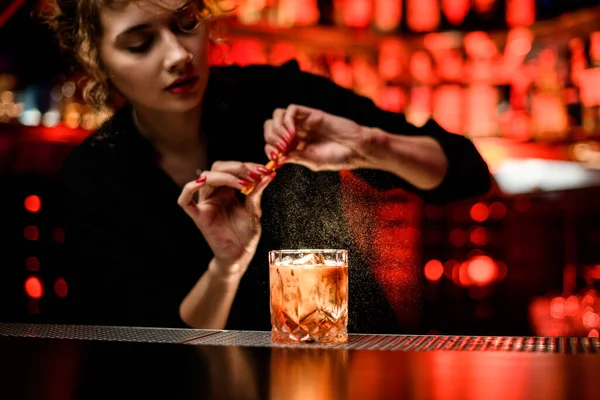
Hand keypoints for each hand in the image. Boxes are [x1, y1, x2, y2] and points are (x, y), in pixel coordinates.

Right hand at [177, 161, 275, 275]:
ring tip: (243, 183)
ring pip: (206, 179)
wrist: (241, 254)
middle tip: (253, 174)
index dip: (246, 165)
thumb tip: (268, 174)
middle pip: (217, 168)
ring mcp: (206, 204)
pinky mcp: (199, 216)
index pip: (231, 168)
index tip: (263, 169)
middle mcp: (215, 193)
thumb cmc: (246, 233)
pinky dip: (189, 189)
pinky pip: (185, 201)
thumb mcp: (254, 209)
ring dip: (225, 176)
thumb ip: (257, 191)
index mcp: (228, 190)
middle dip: (236, 168)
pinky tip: (201, 182)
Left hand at [263, 104, 378, 170]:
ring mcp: (304, 121)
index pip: (272, 141)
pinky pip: (292, 109)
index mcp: (295, 144)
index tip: (275, 158)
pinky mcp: (312, 113)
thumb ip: (294, 157)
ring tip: (287, 141)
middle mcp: (297, 130)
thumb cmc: (338, 157)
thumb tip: (276, 158)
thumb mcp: (312, 160)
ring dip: (277, 128)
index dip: (269, 148)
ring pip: (278, 115)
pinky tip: (293, 133)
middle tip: (280, 148)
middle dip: (270, 137)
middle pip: (271, 125)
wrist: (357, 149)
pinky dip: (287, 120)